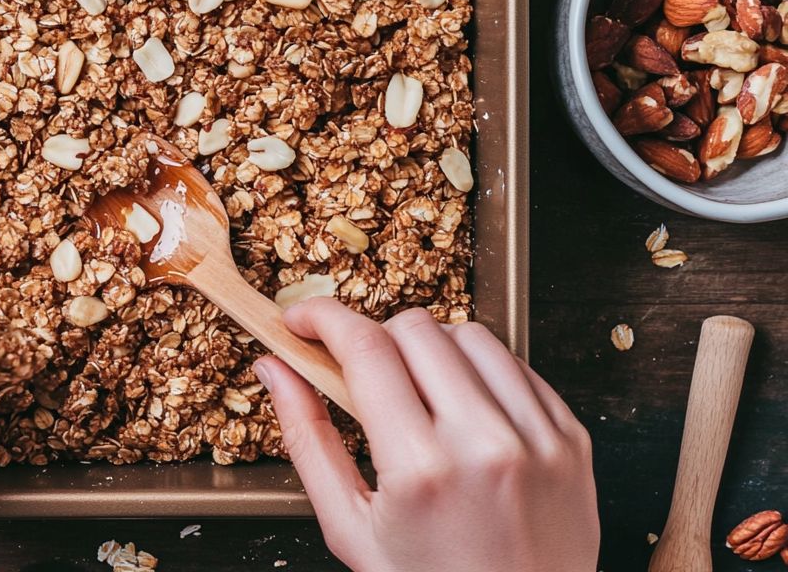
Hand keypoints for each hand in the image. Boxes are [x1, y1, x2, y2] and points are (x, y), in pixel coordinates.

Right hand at [255, 301, 598, 571]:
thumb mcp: (349, 528)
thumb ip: (306, 439)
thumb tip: (274, 369)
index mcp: (423, 470)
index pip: (366, 349)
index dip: (323, 317)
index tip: (302, 318)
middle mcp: (487, 443)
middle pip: (414, 328)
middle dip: (373, 338)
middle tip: (358, 372)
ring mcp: (538, 438)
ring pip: (469, 334)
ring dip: (429, 349)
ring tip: (416, 393)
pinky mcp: (570, 438)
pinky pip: (517, 364)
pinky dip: (479, 371)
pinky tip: (462, 408)